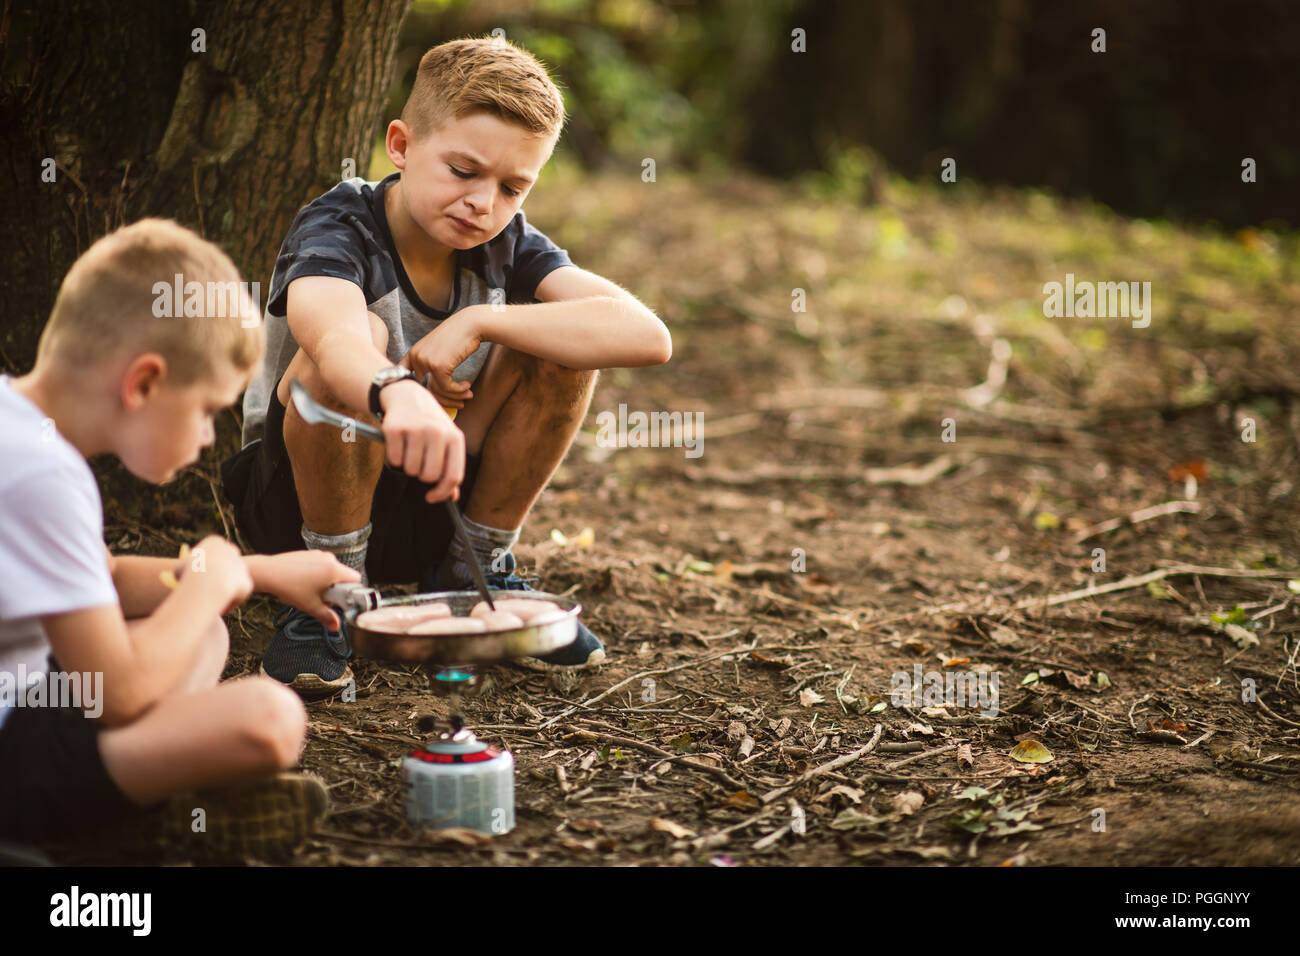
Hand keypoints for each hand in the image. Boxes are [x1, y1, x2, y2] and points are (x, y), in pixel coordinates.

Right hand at [182, 535, 252, 615]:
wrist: (210, 581)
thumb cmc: (189, 574)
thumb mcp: (177, 571)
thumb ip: (181, 571)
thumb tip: (181, 575)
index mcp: (215, 542)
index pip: (210, 552)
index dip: (202, 566)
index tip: (195, 576)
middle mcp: (231, 551)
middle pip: (224, 564)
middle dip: (217, 577)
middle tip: (205, 591)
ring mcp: (241, 567)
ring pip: (230, 583)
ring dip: (222, 593)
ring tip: (209, 604)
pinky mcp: (247, 583)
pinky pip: (236, 597)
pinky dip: (228, 604)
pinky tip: (219, 610)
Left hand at [259, 551, 361, 629]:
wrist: (267, 572)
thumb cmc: (289, 587)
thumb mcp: (310, 605)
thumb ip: (326, 616)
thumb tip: (336, 626)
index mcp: (334, 570)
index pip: (356, 579)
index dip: (351, 592)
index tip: (340, 601)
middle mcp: (329, 559)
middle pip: (343, 576)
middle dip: (336, 589)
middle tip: (322, 599)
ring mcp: (318, 554)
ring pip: (331, 571)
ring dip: (326, 582)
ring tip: (310, 591)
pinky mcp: (309, 553)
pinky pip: (321, 565)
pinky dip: (317, 575)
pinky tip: (303, 583)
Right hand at [378, 378, 465, 503]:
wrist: (408, 396)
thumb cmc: (430, 424)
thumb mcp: (447, 440)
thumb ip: (451, 467)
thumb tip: (453, 497)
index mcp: (455, 438)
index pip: (452, 476)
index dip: (442, 493)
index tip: (431, 497)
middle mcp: (437, 432)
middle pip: (429, 476)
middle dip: (421, 475)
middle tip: (419, 462)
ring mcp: (415, 429)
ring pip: (410, 470)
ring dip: (408, 466)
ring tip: (410, 449)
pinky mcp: (394, 429)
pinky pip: (394, 460)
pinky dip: (395, 458)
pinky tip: (399, 444)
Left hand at [400, 308, 481, 409]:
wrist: (471, 325)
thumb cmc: (458, 338)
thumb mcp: (438, 351)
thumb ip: (431, 368)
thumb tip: (434, 394)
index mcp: (413, 354)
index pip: (408, 380)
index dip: (421, 393)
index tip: (436, 400)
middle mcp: (416, 357)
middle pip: (426, 389)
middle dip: (444, 400)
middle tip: (459, 404)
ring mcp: (425, 361)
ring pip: (437, 391)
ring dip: (455, 397)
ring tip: (467, 396)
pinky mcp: (438, 366)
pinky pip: (447, 388)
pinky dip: (459, 391)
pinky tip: (467, 387)